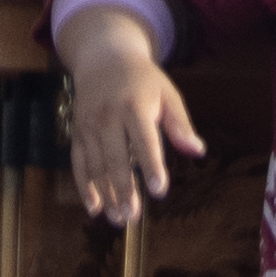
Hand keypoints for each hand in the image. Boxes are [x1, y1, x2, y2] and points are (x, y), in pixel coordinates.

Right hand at [62, 25, 202, 228]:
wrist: (103, 57)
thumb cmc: (142, 80)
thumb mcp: (167, 93)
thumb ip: (180, 124)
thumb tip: (198, 150)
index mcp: (134, 105)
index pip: (144, 139)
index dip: (151, 165)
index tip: (159, 189)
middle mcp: (108, 116)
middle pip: (115, 157)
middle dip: (124, 188)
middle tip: (133, 215)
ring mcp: (89, 125)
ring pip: (96, 165)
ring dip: (106, 194)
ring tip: (119, 219)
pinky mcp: (77, 132)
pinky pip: (78, 163)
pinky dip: (84, 187)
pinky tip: (95, 208)